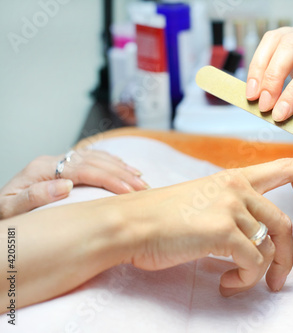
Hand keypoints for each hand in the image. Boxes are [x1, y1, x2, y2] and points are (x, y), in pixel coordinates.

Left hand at [0, 149, 148, 218]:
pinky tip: (126, 168)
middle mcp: (52, 162)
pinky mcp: (64, 167)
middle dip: (122, 173)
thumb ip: (33, 197)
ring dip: (121, 167)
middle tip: (143, 186)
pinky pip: (93, 159)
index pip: (84, 169)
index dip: (109, 178)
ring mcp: (59, 163)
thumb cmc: (4, 217)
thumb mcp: (10, 211)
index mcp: (41, 170)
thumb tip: (65, 186)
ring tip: (141, 179)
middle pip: (94, 161)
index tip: (129, 191)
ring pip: (96, 158)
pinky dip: (112, 163)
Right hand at [120, 156, 292, 295]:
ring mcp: (230, 207)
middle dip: (286, 258)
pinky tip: (226, 284)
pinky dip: (244, 280)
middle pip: (284, 224)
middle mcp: (236, 188)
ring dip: (258, 274)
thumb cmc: (161, 218)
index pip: (282, 169)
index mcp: (234, 179)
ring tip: (237, 284)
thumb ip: (231, 212)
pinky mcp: (222, 230)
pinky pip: (252, 263)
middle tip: (278, 281)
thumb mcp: (202, 202)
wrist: (129, 225)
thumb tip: (252, 239)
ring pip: (269, 247)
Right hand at [246, 19, 292, 121]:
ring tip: (253, 96)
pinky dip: (258, 65)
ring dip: (260, 69)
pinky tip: (255, 85)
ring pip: (276, 40)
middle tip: (264, 105)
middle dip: (273, 77)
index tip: (279, 113)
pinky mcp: (290, 34)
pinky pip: (268, 43)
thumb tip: (280, 111)